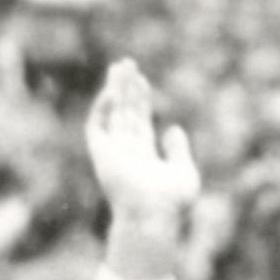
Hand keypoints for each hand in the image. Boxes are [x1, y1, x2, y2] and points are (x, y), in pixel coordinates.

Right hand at [84, 58, 198, 232]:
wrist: (152, 216)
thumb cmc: (170, 202)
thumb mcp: (183, 171)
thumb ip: (178, 150)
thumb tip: (173, 128)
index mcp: (143, 156)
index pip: (140, 122)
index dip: (141, 100)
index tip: (143, 81)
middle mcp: (125, 152)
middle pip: (124, 113)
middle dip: (125, 88)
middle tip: (126, 64)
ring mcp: (112, 153)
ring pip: (112, 114)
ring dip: (115, 90)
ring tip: (119, 66)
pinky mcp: (102, 154)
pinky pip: (96, 126)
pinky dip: (102, 108)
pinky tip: (113, 90)